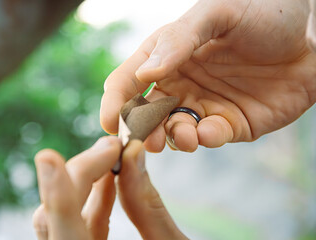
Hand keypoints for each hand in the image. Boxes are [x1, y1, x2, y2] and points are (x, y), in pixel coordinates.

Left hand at [32, 137, 187, 238]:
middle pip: (56, 219)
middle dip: (80, 175)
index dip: (56, 194)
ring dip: (86, 182)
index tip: (49, 158)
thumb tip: (131, 152)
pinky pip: (81, 225)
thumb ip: (147, 203)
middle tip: (111, 147)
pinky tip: (112, 178)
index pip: (63, 233)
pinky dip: (95, 199)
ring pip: (62, 219)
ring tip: (112, 155)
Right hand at [101, 0, 315, 152]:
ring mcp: (201, 105)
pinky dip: (203, 139)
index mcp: (166, 55)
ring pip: (171, 130)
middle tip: (142, 140)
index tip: (111, 121)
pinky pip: (206, 137)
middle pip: (145, 112)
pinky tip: (209, 132)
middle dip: (140, 129)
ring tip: (180, 135)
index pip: (127, 80)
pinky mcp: (226, 123)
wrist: (311, 37)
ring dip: (169, 138)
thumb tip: (145, 74)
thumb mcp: (218, 13)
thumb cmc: (263, 13)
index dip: (115, 102)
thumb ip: (179, 40)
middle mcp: (178, 83)